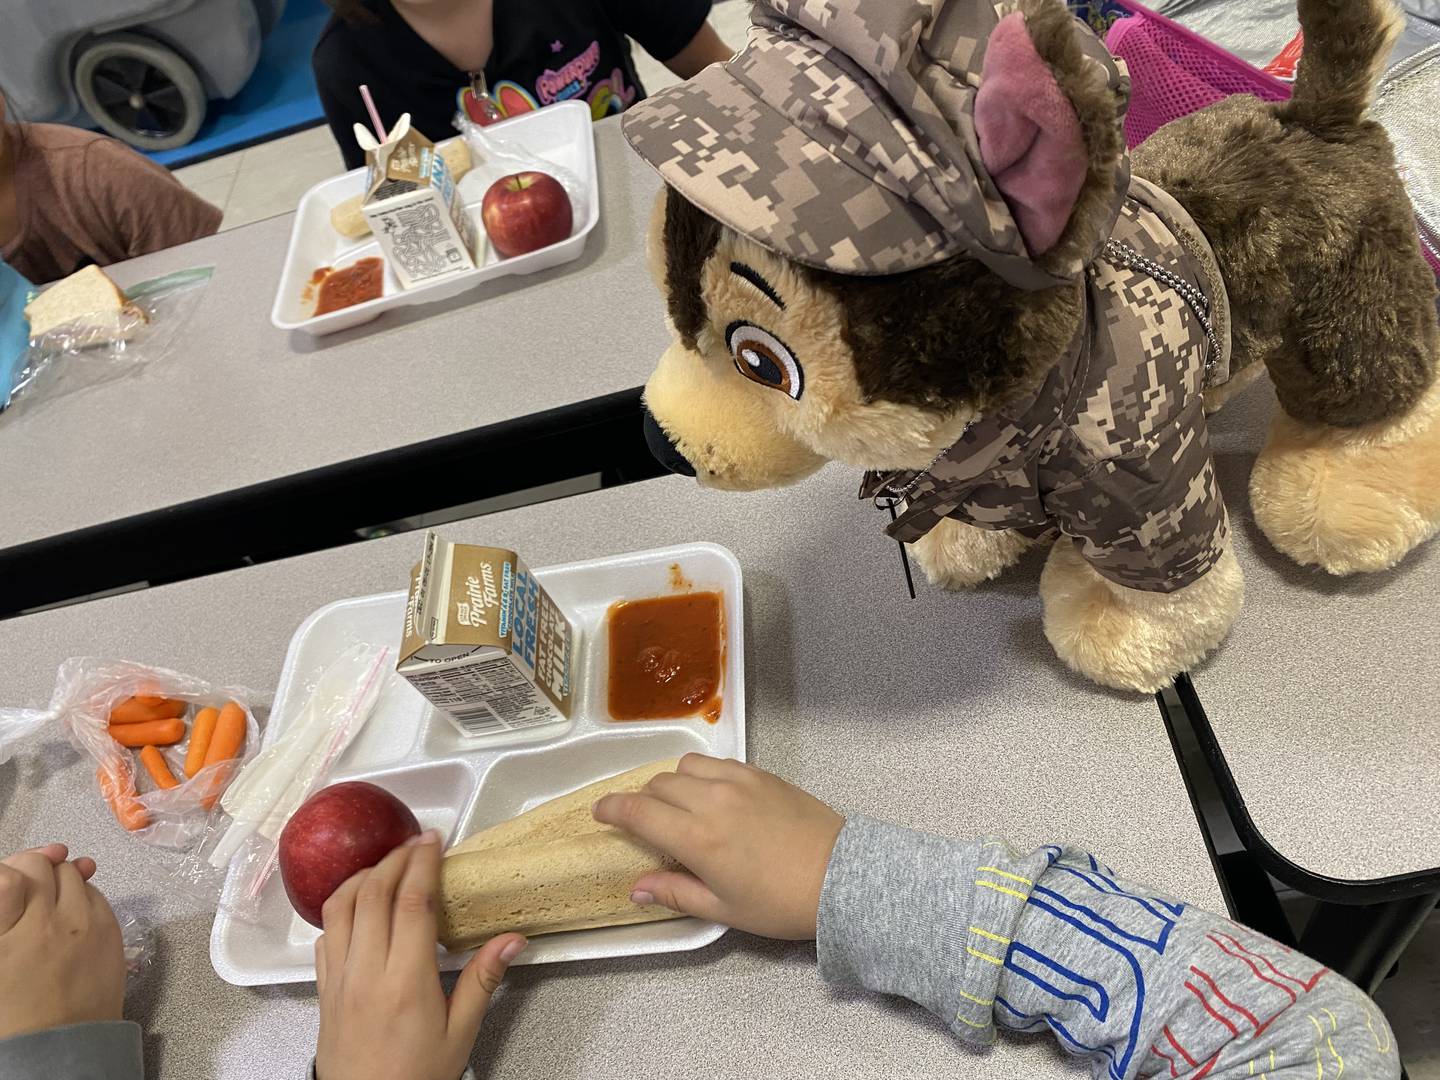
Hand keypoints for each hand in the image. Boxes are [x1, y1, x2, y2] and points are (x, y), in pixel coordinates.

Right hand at [0, 843, 123, 1039]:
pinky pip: (97, 894)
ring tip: (48, 900)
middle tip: (26, 887)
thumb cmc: (15, 1011)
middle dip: (35, 869)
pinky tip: (71, 914)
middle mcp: (52, 919)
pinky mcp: (112, 931)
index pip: (15, 872)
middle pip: (46, 866)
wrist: (59, 1045)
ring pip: (74, 875)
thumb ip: (5, 912)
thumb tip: (8, 881)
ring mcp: (87, 922)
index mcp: (13, 929)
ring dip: (60, 880)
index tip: (9, 878)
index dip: (11, 869)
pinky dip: (83, 895)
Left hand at [315, 831, 525, 1079]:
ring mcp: (339, 979)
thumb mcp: (460, 1033)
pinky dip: (341, 907)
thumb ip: (482, 980)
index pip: (412, 904)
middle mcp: (366, 973)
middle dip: (395, 858)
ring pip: (340, 906)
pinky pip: (325, 933)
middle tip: (416, 843)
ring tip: (387, 864)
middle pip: (373, 893)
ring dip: (364, 875)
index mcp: (406, 982)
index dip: (423, 864)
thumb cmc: (414, 1078)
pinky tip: (360, 905)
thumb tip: (511, 941)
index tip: (434, 841)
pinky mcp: (324, 989)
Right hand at [592, 755, 843, 939]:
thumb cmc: (779, 902)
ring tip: (677, 805)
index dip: (612, 809)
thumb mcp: (723, 910)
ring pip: (685, 767)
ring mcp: (737, 781)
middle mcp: (711, 800)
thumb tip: (637, 887)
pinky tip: (709, 795)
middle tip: (643, 822)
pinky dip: (701, 774)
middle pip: (658, 785)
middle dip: (642, 801)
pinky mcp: (760, 773)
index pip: (638, 812)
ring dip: (671, 783)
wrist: (839, 876)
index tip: (599, 812)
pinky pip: (716, 763)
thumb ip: (676, 893)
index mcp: (697, 837)